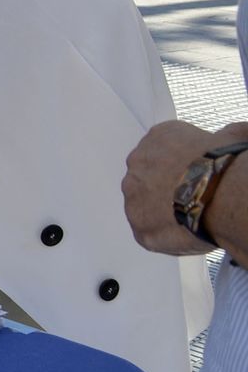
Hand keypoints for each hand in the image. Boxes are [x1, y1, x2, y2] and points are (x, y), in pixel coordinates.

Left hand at [121, 119, 235, 255]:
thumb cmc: (227, 165)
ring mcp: (134, 199)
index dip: (184, 168)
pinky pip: (153, 235)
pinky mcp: (141, 229)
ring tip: (195, 217)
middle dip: (170, 190)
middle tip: (196, 199)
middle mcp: (137, 165)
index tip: (199, 177)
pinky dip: (169, 238)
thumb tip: (236, 133)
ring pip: (148, 208)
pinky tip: (189, 234)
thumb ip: (225, 135)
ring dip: (166, 213)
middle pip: (151, 180)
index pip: (164, 153)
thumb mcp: (231, 137)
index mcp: (158, 138)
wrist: (224, 194)